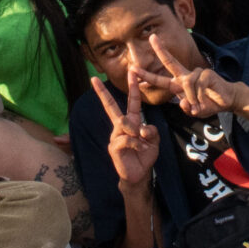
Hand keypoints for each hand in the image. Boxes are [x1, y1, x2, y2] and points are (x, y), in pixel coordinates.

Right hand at [91, 74, 155, 191]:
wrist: (139, 175)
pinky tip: (141, 150)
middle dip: (102, 93)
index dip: (133, 88)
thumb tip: (142, 128)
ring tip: (144, 144)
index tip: (131, 72)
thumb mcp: (154, 141)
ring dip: (138, 133)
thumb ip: (152, 132)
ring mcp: (115, 137)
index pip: (132, 102)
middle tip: (94, 79)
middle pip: (111, 107)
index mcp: (131, 122)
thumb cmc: (145, 156)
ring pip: (126, 124)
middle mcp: (120, 127)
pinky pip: (127, 139)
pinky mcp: (114, 147)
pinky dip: (138, 144)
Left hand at [141, 33, 231, 118]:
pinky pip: (198, 85)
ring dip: (191, 97)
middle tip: (151, 37)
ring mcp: (196, 73)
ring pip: (186, 83)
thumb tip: (183, 103)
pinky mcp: (207, 74)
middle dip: (160, 49)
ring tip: (197, 106)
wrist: (227, 101)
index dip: (147, 75)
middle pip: (170, 61)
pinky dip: (199, 96)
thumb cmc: (209, 104)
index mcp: (179, 84)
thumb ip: (188, 109)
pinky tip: (204, 100)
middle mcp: (186, 76)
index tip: (133, 69)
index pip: (161, 78)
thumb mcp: (196, 111)